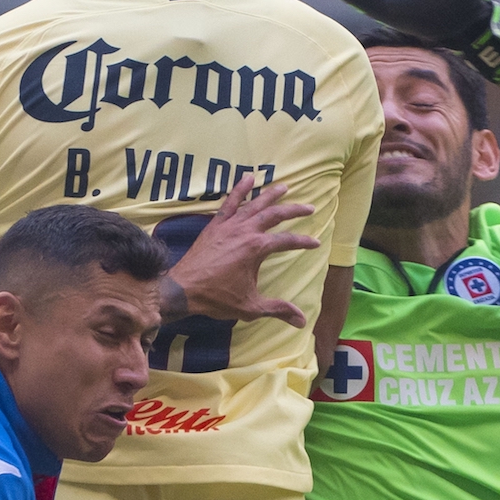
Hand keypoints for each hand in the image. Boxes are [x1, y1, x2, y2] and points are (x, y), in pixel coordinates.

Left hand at [165, 175, 318, 328]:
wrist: (183, 289)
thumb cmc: (216, 298)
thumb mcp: (250, 306)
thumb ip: (277, 309)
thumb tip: (302, 321)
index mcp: (257, 248)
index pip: (287, 241)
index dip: (303, 242)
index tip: (316, 243)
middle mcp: (245, 231)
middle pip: (275, 215)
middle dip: (294, 210)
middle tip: (309, 207)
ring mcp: (229, 226)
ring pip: (254, 204)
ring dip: (270, 194)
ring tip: (284, 186)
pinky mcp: (215, 225)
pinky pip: (229, 202)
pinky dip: (239, 189)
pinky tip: (248, 178)